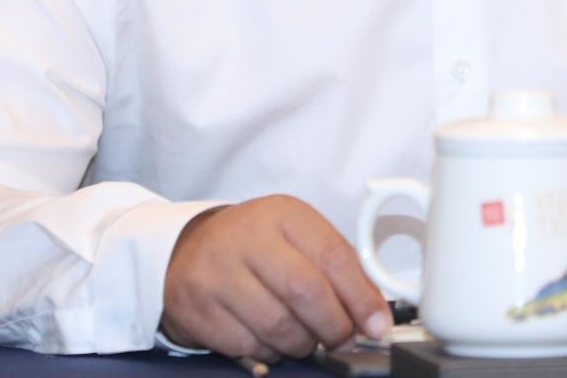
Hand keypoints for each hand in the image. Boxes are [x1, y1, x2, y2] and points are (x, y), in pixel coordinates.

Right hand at [161, 196, 390, 359]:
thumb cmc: (256, 248)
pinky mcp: (197, 307)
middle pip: (304, 291)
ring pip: (277, 326)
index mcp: (282, 214)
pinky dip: (270, 353)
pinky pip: (248, 346)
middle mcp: (246, 237)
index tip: (377, 325)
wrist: (189, 252)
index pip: (333, 255)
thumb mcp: (298, 241)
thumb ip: (337, 271)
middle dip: (334, 326)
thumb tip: (374, 315)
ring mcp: (217, 272)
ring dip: (302, 344)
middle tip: (343, 340)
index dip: (361, 297)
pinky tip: (271, 340)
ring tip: (305, 338)